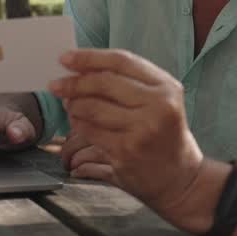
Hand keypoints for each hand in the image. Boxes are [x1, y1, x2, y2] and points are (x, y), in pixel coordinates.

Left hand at [49, 48, 203, 216]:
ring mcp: (142, 129)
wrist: (180, 178)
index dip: (89, 57)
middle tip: (56, 84)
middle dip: (74, 82)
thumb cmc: (165, 135)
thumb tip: (82, 69)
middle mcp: (158, 105)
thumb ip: (130, 82)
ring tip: (69, 105)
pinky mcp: (127, 151)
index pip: (121, 61)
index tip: (66, 58)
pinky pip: (90, 131)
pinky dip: (77, 124)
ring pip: (92, 107)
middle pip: (104, 82)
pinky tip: (77, 123)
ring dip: (73, 104)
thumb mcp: (161, 101)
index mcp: (167, 87)